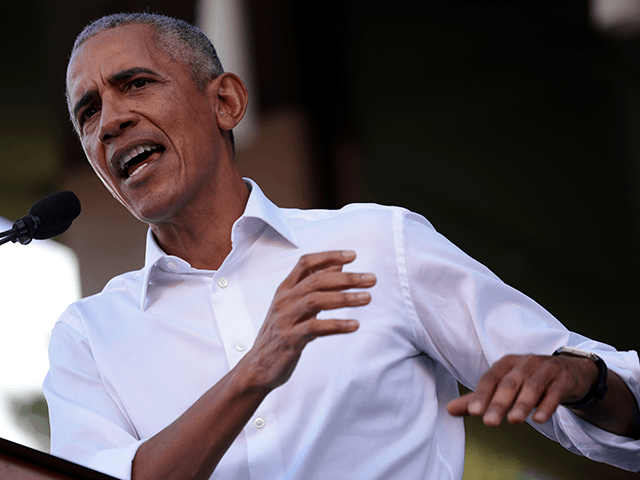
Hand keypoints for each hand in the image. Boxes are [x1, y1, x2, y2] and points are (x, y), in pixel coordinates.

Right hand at [241, 250, 375, 390]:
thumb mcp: (295, 304)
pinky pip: (315, 328)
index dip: (329, 256)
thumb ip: (315, 285)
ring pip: (316, 301)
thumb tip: (339, 265)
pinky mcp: (290, 339)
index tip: (352, 256)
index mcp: (285, 288)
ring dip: (345, 298)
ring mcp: (285, 319)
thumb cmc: (282, 332)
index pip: (306, 263)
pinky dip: (337, 325)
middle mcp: (284, 300)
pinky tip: (354, 325)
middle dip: (347, 278)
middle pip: (316, 281)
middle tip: (371, 279)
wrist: (259, 366)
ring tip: (367, 298)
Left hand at [446, 354, 597, 425]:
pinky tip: (539, 419)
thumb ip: (479, 398)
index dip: (481, 395)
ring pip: (532, 387)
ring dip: (522, 404)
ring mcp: (544, 369)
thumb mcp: (503, 385)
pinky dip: (547, 405)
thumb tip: (449, 409)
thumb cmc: (528, 379)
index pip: (490, 379)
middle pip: (509, 384)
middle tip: (489, 422)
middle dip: (498, 403)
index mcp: (506, 363)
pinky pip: (554, 392)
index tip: (473, 412)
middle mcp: (524, 363)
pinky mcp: (562, 379)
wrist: (568, 371)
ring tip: (514, 421)